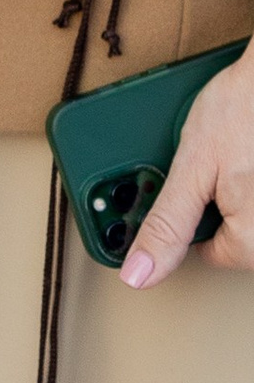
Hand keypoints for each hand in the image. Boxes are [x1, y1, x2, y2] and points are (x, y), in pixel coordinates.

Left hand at [121, 48, 253, 285]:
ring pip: (245, 212)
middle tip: (215, 160)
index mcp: (253, 236)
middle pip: (235, 233)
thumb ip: (167, 223)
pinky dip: (244, 173)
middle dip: (215, 198)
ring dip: (230, 185)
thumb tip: (139, 273)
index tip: (185, 188)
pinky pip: (253, 192)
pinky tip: (243, 148)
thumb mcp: (191, 167)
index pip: (211, 253)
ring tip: (231, 149)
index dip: (190, 217)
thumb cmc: (241, 109)